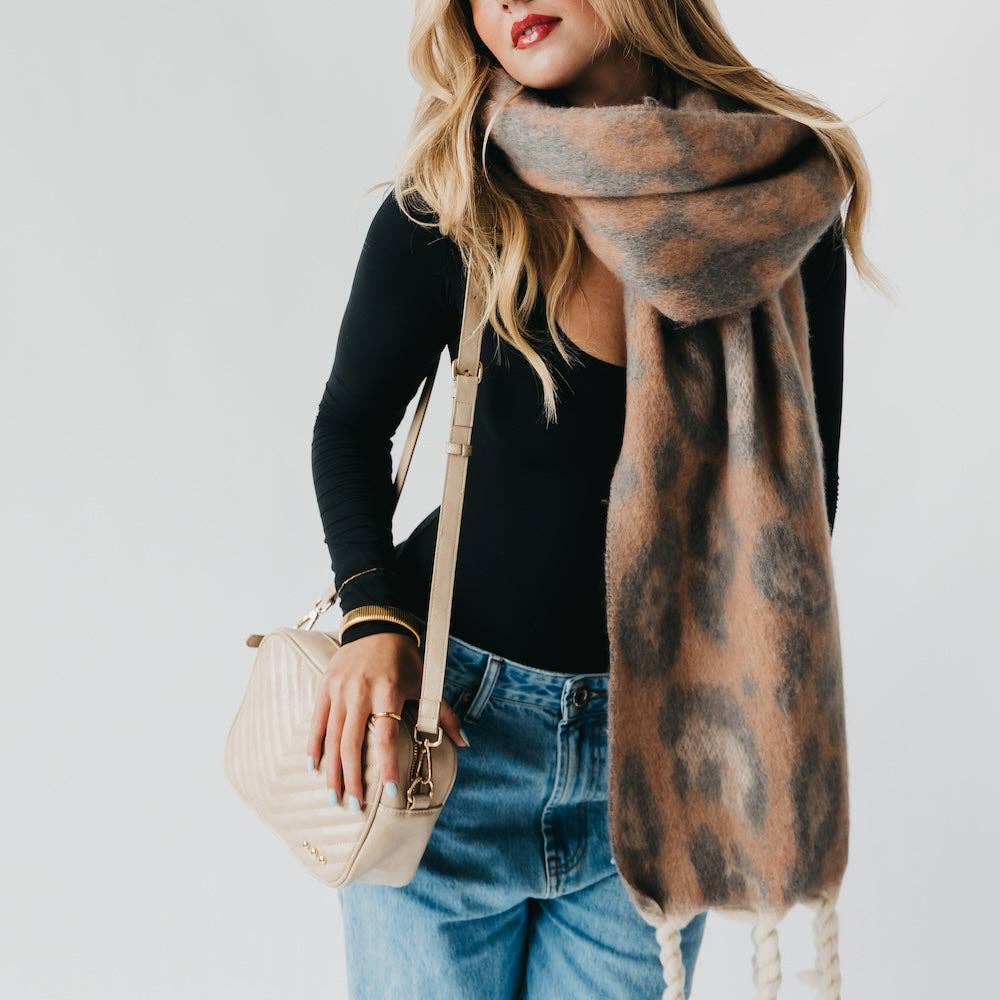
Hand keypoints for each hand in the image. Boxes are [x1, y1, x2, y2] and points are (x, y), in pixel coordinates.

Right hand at [305, 631, 467, 810]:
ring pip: (332, 737)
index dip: (386, 766)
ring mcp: (339, 690)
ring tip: (335, 796)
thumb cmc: (403, 657)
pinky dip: (315, 745)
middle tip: (354, 807)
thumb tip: (463, 742)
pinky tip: (315, 767)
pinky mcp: (325, 687)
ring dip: (332, 770)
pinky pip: (317, 721)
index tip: (391, 792)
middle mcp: (360, 692)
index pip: (385, 736)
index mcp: (388, 691)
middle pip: (352, 743)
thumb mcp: (426, 681)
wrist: (376, 625)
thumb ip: (442, 713)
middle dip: (352, 779)